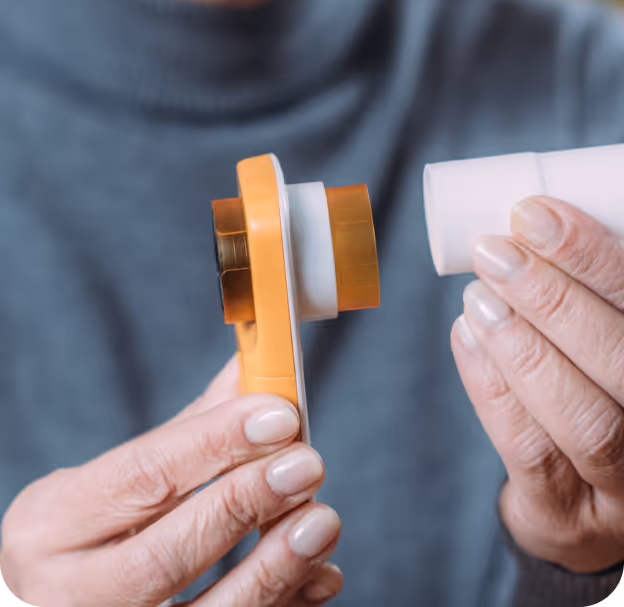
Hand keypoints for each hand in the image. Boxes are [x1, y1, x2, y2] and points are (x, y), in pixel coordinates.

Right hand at [0, 358, 342, 605]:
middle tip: (307, 464)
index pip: (141, 476)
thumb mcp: (120, 476)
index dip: (215, 443)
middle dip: (244, 503)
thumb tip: (257, 363)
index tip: (280, 415)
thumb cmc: (98, 528)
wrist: (64, 596)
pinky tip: (318, 574)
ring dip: (273, 567)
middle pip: (163, 555)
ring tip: (322, 519)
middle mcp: (63, 592)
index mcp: (51, 522)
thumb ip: (193, 427)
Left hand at [451, 196, 623, 573]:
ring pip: (582, 418)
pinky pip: (529, 450)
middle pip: (623, 362)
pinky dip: (491, 387)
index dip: (593, 257)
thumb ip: (588, 298)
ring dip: (520, 346)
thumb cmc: (595, 390)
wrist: (586, 495)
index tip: (534, 213)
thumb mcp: (606, 337)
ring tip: (477, 295)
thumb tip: (526, 219)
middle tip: (496, 251)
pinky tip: (466, 336)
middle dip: (552, 299)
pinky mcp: (569, 517)